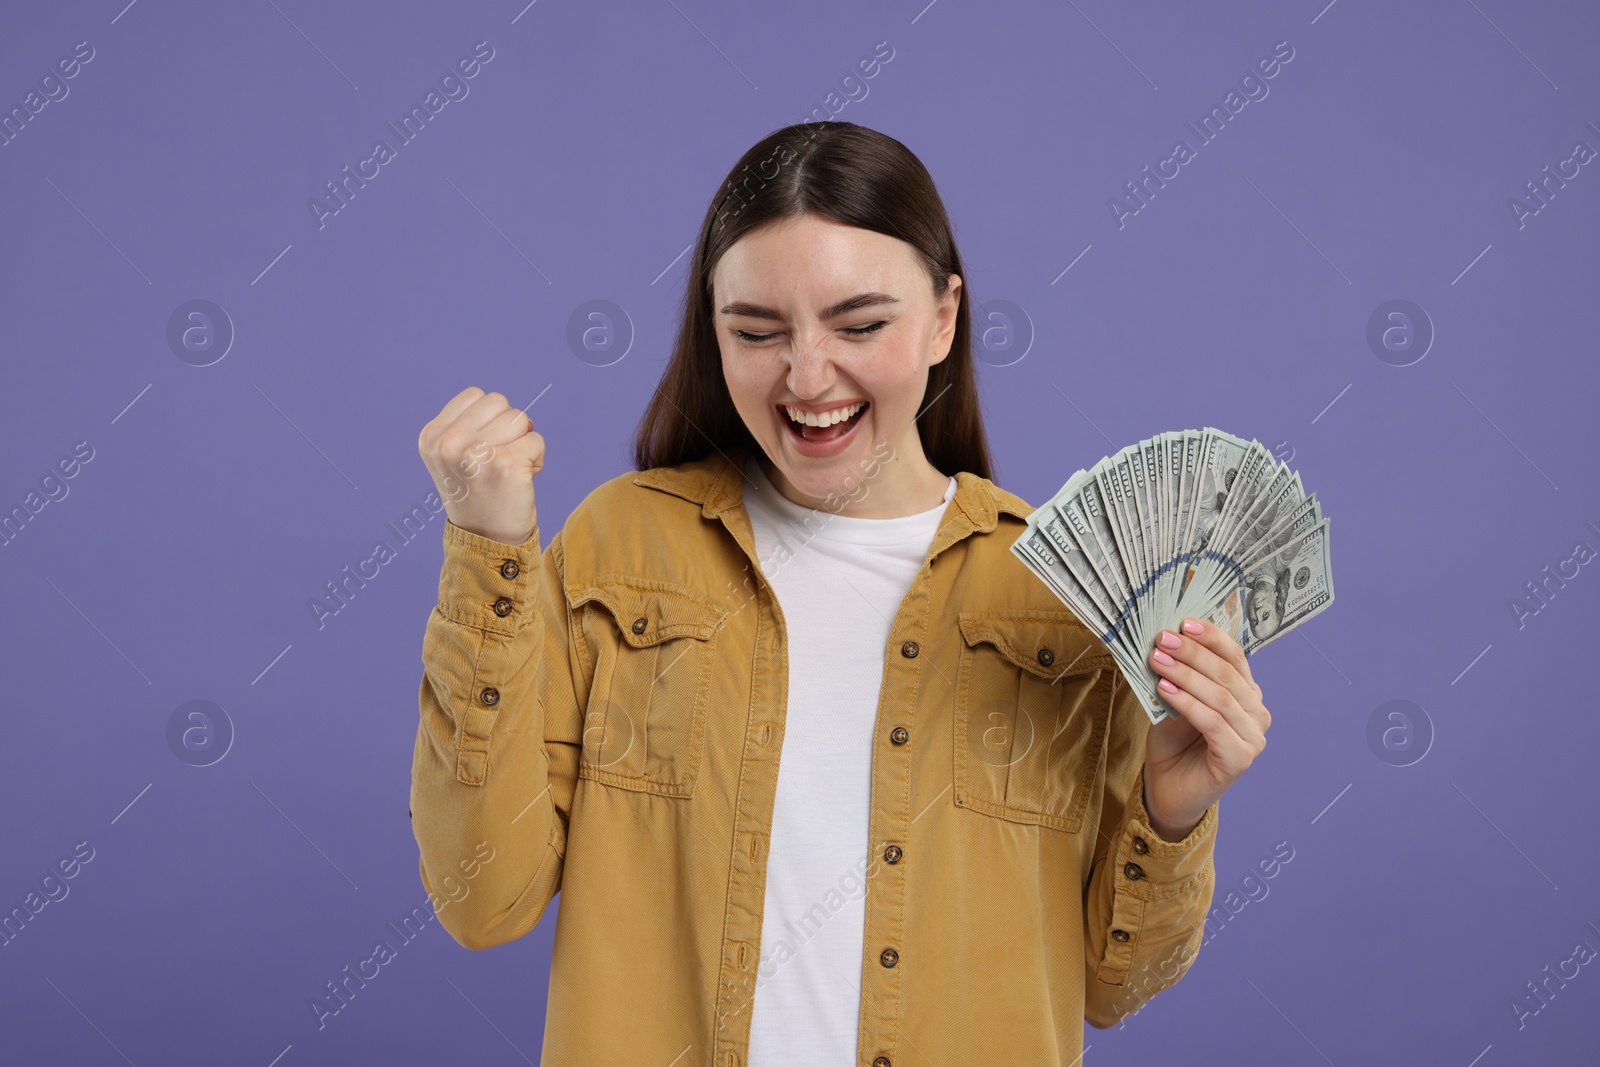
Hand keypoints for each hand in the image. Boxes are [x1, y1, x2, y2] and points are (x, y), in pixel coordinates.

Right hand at [418, 387, 544, 545]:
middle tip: (497, 462)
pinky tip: (520, 481)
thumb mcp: (457, 456)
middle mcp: (448, 443)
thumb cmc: (478, 494)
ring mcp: (476, 453)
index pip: (475, 395)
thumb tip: (525, 418)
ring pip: (520, 418)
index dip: (488, 419)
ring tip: (508, 470)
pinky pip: (536, 440)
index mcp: (432, 437)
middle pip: (499, 402)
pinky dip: (536, 459)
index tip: (481, 450)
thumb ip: (476, 426)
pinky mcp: (506, 464)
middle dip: (507, 427)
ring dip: (523, 443)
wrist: (486, 541)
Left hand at [1141, 617, 1270, 840]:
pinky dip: (1187, 703)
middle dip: (1193, 653)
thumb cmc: (1172, 744)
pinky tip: (1165, 689)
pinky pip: (1212, 722)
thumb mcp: (1173, 700)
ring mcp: (1253, 737)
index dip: (1211, 637)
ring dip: (1186, 674)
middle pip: (1228, 674)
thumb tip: (1168, 641)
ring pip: (1220, 697)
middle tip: (1163, 639)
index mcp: (1246, 694)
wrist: (1167, 790)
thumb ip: (1179, 676)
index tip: (1183, 622)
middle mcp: (1256, 714)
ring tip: (1157, 661)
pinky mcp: (1240, 758)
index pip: (1235, 657)